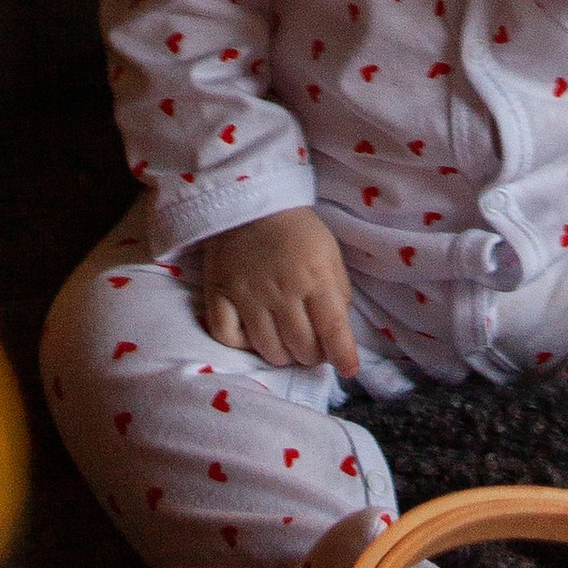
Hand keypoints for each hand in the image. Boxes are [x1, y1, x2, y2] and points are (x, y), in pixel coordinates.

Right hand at [200, 208, 358, 375]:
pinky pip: (228, 337)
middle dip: (313, 356)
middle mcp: (282, 291)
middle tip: (312, 347)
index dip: (344, 356)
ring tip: (287, 345)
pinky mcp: (219, 293)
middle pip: (302, 348)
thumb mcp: (329, 252)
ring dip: (284, 356)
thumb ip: (338, 292)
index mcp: (315, 276)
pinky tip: (253, 335)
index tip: (348, 369)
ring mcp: (248, 295)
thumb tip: (337, 332)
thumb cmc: (296, 229)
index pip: (333, 329)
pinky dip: (243, 345)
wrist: (250, 198)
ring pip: (269, 351)